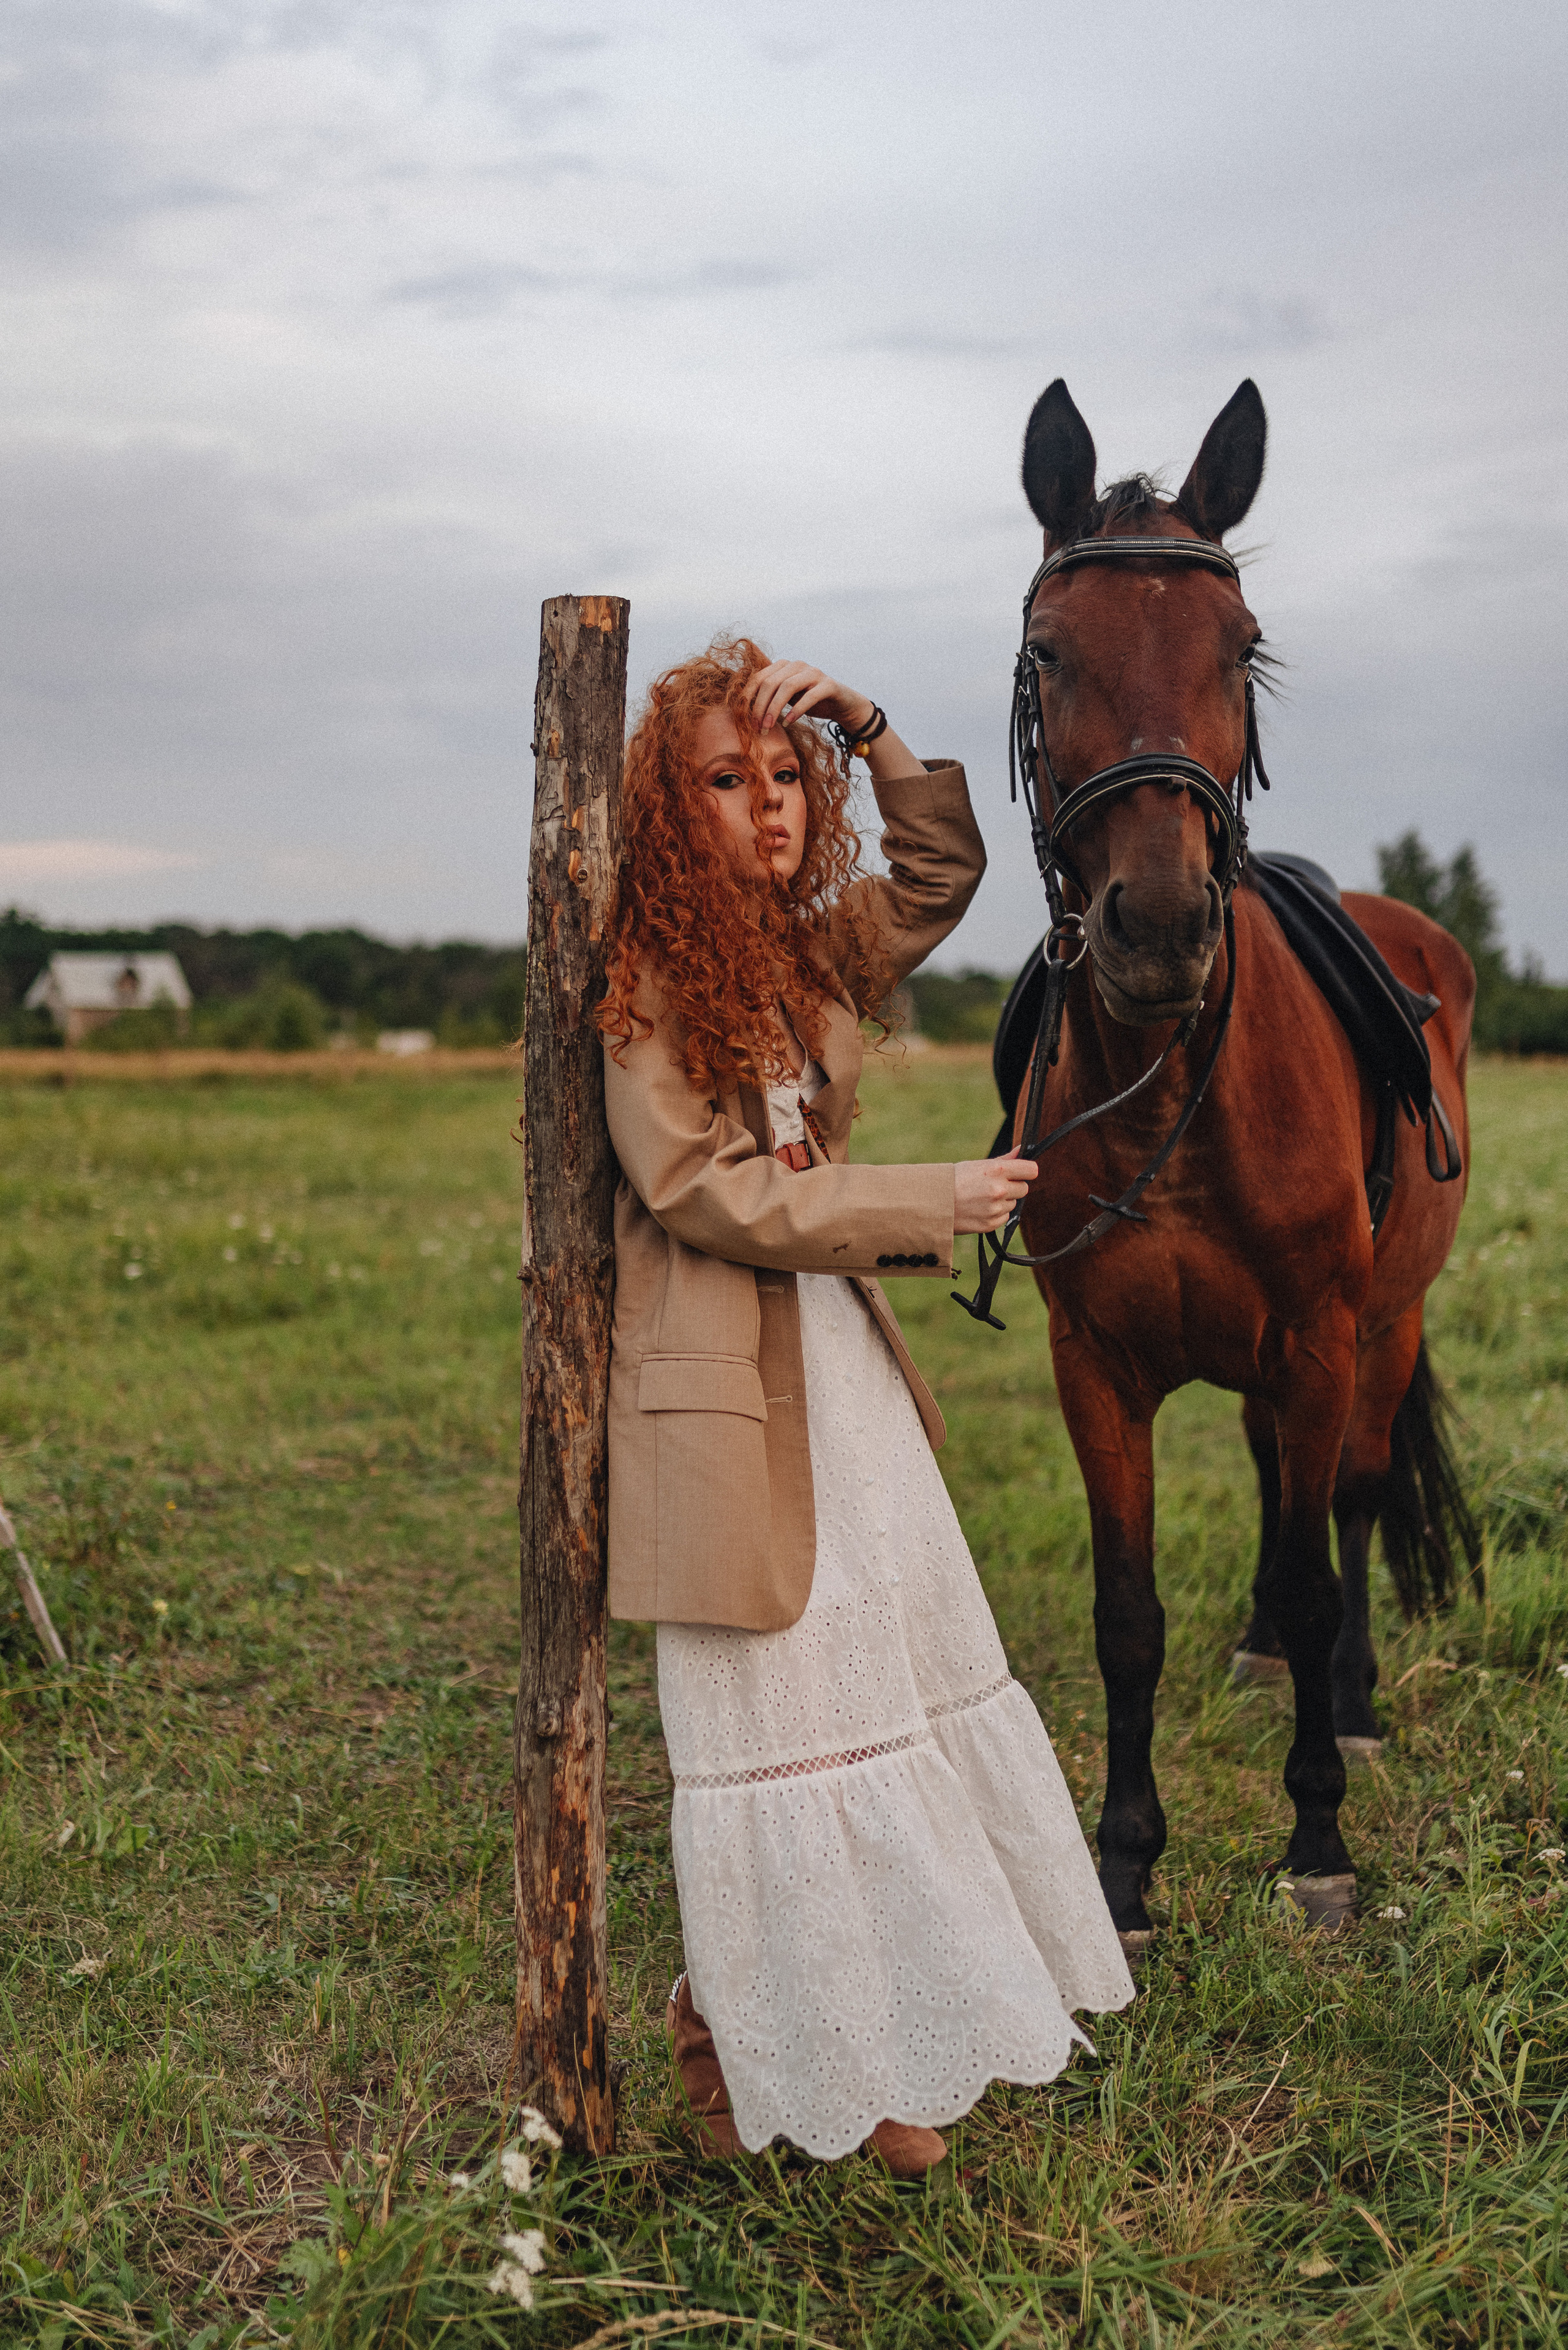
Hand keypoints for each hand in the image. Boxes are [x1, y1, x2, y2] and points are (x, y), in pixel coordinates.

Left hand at [745, 660, 873, 737]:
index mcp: (783, 666)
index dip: (748, 698)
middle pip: (770, 682)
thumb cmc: (810, 703)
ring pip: (787, 687)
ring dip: (774, 709)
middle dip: (760, 707)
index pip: (758, 678)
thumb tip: (743, 710)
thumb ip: (770, 698)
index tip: (742, 718)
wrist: (842, 705)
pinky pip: (809, 696)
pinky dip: (796, 711)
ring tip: (769, 728)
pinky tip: (788, 723)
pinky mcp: (828, 685)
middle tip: (757, 728)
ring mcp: (814, 673)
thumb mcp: (787, 699)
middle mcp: (797, 665)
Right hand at [953, 1147, 1038, 1234]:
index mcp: (997, 1170)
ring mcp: (995, 1208)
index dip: (1027, 1171)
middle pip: (1024, 1188)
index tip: (1021, 1172)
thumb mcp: (977, 1165)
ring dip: (1003, 1201)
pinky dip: (996, 1214)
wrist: (933, 1203)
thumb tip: (1023, 1150)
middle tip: (994, 1186)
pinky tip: (979, 1209)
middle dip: (1013, 1187)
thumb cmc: (954, 1180)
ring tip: (982, 1198)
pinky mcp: (991, 1223)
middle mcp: (999, 1189)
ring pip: (1013, 1204)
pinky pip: (1004, 1217)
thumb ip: (1004, 1160)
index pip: (1031, 1170)